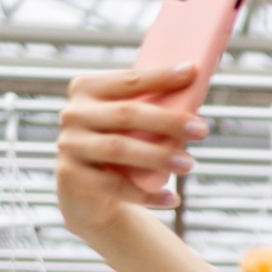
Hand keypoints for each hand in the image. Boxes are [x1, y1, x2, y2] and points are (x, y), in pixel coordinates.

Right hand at [56, 67, 205, 237]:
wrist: (87, 192)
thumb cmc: (119, 147)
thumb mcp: (129, 124)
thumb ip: (150, 106)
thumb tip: (197, 89)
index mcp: (86, 89)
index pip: (128, 81)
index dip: (160, 77)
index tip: (192, 73)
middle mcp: (73, 114)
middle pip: (126, 114)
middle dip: (168, 121)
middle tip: (202, 129)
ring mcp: (69, 145)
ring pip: (119, 148)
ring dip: (158, 156)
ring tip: (189, 164)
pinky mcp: (71, 176)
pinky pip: (115, 186)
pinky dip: (147, 194)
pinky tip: (173, 198)